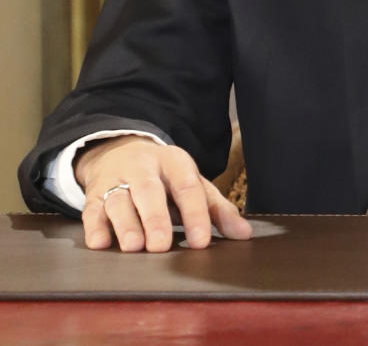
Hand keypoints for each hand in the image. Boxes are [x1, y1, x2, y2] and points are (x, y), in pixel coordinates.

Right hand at [75, 135, 252, 252]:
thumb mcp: (192, 184)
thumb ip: (217, 209)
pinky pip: (91, 210)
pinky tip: (100, 243)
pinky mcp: (94, 196)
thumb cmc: (165, 177)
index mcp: (175, 163)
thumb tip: (244, 235)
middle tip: (161, 246)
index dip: (195, 214)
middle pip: (149, 190)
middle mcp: (144, 168)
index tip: (201, 242)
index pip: (187, 186)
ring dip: (126, 224)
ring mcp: (116, 181)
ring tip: (135, 247)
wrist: (120, 151)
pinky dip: (94, 227)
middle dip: (156, 218)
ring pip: (119, 200)